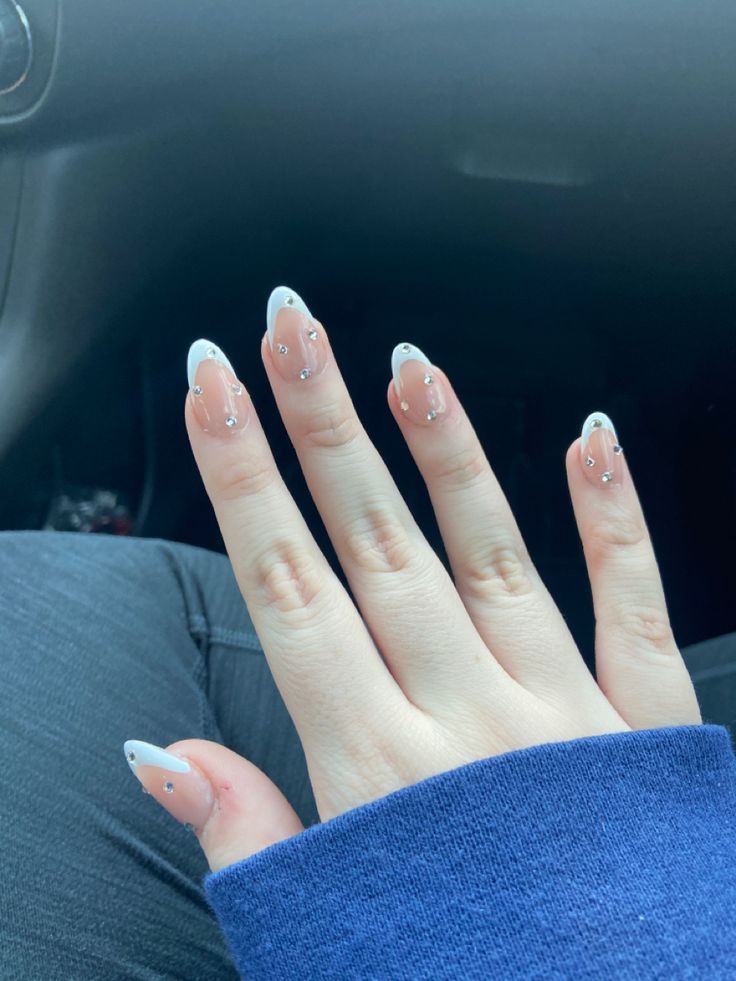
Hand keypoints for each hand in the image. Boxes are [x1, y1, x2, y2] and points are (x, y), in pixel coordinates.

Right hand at [126, 286, 700, 871]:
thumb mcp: (321, 930)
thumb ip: (242, 830)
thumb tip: (156, 752)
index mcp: (378, 771)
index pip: (287, 590)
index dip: (241, 479)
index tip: (213, 391)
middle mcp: (468, 722)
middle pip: (374, 545)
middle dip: (318, 426)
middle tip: (286, 328)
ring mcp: (564, 715)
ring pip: (490, 551)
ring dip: (443, 449)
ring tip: (403, 360)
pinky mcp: (647, 728)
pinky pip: (633, 604)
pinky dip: (613, 519)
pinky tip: (590, 440)